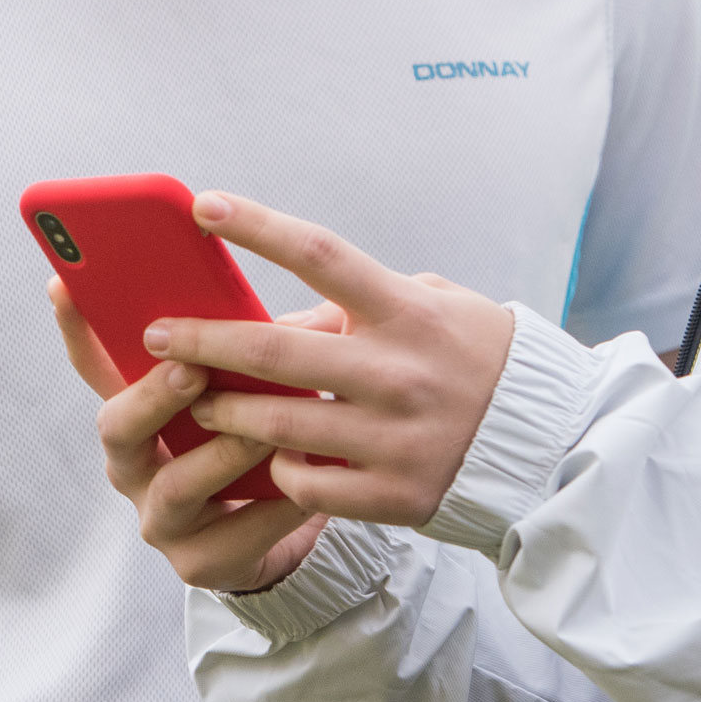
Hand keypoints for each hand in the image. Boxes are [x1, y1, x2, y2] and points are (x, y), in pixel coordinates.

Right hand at [50, 276, 332, 593]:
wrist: (280, 537)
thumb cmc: (254, 446)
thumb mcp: (249, 393)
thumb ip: (254, 356)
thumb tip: (297, 321)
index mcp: (140, 412)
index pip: (97, 364)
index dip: (77, 328)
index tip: (62, 282)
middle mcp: (135, 464)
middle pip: (117, 427)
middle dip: (152, 397)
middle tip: (190, 369)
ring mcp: (159, 517)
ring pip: (176, 486)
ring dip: (222, 455)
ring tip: (266, 435)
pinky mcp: (197, 562)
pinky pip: (233, 536)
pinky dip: (272, 510)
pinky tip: (305, 490)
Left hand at [149, 191, 516, 529]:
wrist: (544, 440)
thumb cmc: (474, 356)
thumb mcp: (432, 308)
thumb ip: (357, 308)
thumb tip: (279, 318)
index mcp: (409, 312)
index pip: (322, 254)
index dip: (259, 227)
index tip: (204, 207)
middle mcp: (400, 372)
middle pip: (278, 350)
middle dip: (204, 340)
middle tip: (156, 335)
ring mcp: (396, 438)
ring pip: (280, 424)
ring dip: (224, 411)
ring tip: (194, 401)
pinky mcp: (394, 494)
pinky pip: (308, 483)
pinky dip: (278, 468)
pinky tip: (266, 458)